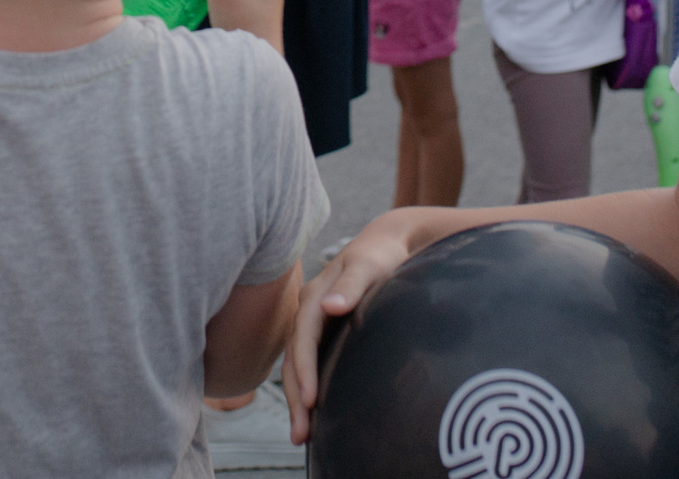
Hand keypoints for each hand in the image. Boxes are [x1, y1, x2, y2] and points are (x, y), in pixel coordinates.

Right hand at [286, 210, 449, 441]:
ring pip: (296, 365)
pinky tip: (310, 410)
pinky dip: (304, 387)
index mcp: (313, 297)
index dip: (305, 371)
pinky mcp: (321, 331)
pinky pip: (306, 362)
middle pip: (294, 359)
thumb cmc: (380, 256)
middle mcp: (308, 311)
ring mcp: (312, 321)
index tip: (310, 401)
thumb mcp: (368, 266)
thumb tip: (329, 306)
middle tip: (301, 436)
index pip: (303, 339)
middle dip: (295, 398)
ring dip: (297, 399)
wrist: (385, 243)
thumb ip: (351, 286)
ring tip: (302, 436)